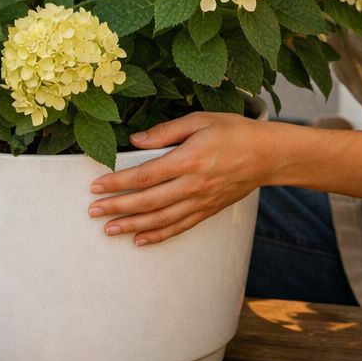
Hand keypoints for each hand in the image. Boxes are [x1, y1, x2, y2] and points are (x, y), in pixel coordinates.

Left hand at [87, 112, 281, 245]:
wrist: (268, 155)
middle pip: (147, 201)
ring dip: (132, 226)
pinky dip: (158, 236)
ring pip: (160, 219)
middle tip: (93, 211)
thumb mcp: (200, 120)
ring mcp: (201, 201)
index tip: (97, 186)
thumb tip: (135, 140)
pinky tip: (140, 240)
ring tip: (109, 230)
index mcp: (188, 159)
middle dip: (117, 207)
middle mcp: (193, 185)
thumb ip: (166, 131)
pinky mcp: (208, 210)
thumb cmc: (234, 132)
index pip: (144, 175)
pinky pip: (179, 227)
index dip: (117, 182)